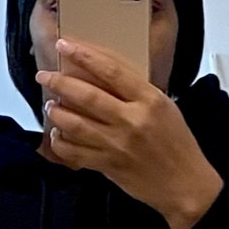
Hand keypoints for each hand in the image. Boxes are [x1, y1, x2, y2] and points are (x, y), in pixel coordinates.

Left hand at [37, 40, 222, 228]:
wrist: (185, 184)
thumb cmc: (178, 144)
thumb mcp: (165, 108)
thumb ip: (137, 94)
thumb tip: (104, 77)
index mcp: (149, 100)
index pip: (111, 70)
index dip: (84, 55)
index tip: (64, 44)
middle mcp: (132, 120)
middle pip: (87, 96)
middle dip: (60, 83)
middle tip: (43, 75)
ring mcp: (118, 144)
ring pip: (77, 124)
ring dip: (57, 113)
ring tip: (50, 105)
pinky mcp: (109, 166)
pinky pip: (76, 153)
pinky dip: (61, 144)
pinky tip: (56, 136)